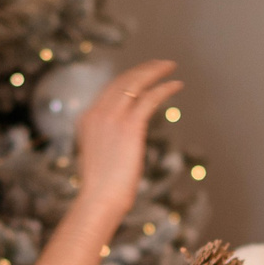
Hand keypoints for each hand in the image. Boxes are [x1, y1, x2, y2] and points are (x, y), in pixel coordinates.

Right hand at [71, 59, 182, 219]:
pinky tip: (177, 85)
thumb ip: (108, 143)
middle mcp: (97, 113)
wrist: (99, 199)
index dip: (128, 80)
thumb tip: (123, 143)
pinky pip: (150, 98)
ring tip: (170, 66)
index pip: (109, 90)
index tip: (142, 76)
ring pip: (135, 83)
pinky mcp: (129, 126)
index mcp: (87, 119)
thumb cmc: (101, 189)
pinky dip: (164, 88)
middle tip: (159, 64)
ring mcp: (112, 117)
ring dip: (154, 71)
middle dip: (142, 69)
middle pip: (122, 81)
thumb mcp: (99, 158)